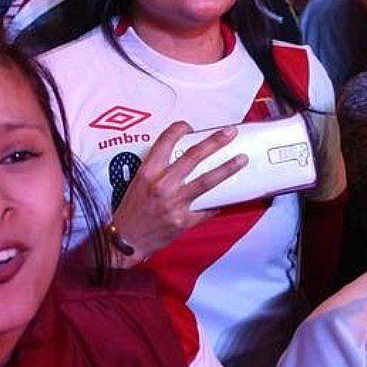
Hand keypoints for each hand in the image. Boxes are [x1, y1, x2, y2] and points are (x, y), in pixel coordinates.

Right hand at [108, 122, 247, 263]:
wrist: (125, 241)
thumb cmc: (130, 210)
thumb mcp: (137, 183)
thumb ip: (156, 169)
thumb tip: (181, 157)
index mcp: (148, 172)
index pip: (165, 142)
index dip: (179, 129)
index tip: (189, 126)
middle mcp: (162, 185)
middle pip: (193, 157)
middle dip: (215, 142)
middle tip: (231, 132)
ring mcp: (174, 204)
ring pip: (206, 181)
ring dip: (227, 168)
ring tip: (241, 159)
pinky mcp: (183, 221)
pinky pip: (207, 209)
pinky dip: (220, 202)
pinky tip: (231, 195)